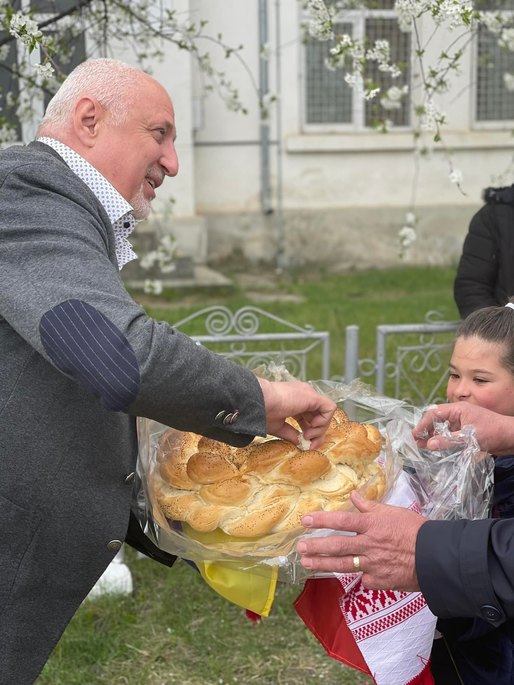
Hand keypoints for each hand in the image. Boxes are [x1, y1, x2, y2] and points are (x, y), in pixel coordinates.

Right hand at [257, 378, 335, 449]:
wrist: (258, 403)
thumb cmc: (262, 413)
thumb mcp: (278, 427)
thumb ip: (291, 433)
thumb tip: (301, 443)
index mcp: (294, 401)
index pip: (309, 417)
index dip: (310, 431)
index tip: (305, 444)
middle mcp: (303, 396)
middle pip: (319, 416)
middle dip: (317, 433)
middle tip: (310, 445)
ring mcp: (309, 394)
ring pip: (326, 413)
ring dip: (320, 429)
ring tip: (308, 436)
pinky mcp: (313, 396)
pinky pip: (329, 408)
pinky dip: (325, 420)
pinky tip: (313, 426)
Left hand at [296, 491, 425, 591]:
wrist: (436, 557)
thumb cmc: (416, 530)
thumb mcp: (393, 512)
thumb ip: (370, 506)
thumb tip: (354, 495)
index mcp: (372, 525)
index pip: (342, 520)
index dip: (321, 520)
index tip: (305, 521)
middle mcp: (369, 544)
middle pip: (337, 545)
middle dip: (316, 546)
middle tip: (299, 547)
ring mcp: (373, 565)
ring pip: (343, 564)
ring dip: (322, 564)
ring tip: (306, 563)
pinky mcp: (380, 581)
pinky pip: (364, 579)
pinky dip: (359, 576)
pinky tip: (352, 575)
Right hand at [413, 402, 513, 455]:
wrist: (512, 438)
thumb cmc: (493, 432)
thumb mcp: (469, 437)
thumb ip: (448, 440)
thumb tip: (429, 444)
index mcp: (458, 410)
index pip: (434, 413)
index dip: (423, 424)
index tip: (415, 435)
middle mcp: (458, 415)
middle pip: (437, 420)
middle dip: (426, 430)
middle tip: (416, 442)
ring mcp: (463, 424)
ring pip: (443, 429)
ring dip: (433, 437)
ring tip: (424, 447)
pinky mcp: (467, 434)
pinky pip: (451, 436)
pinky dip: (443, 441)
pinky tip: (438, 449)